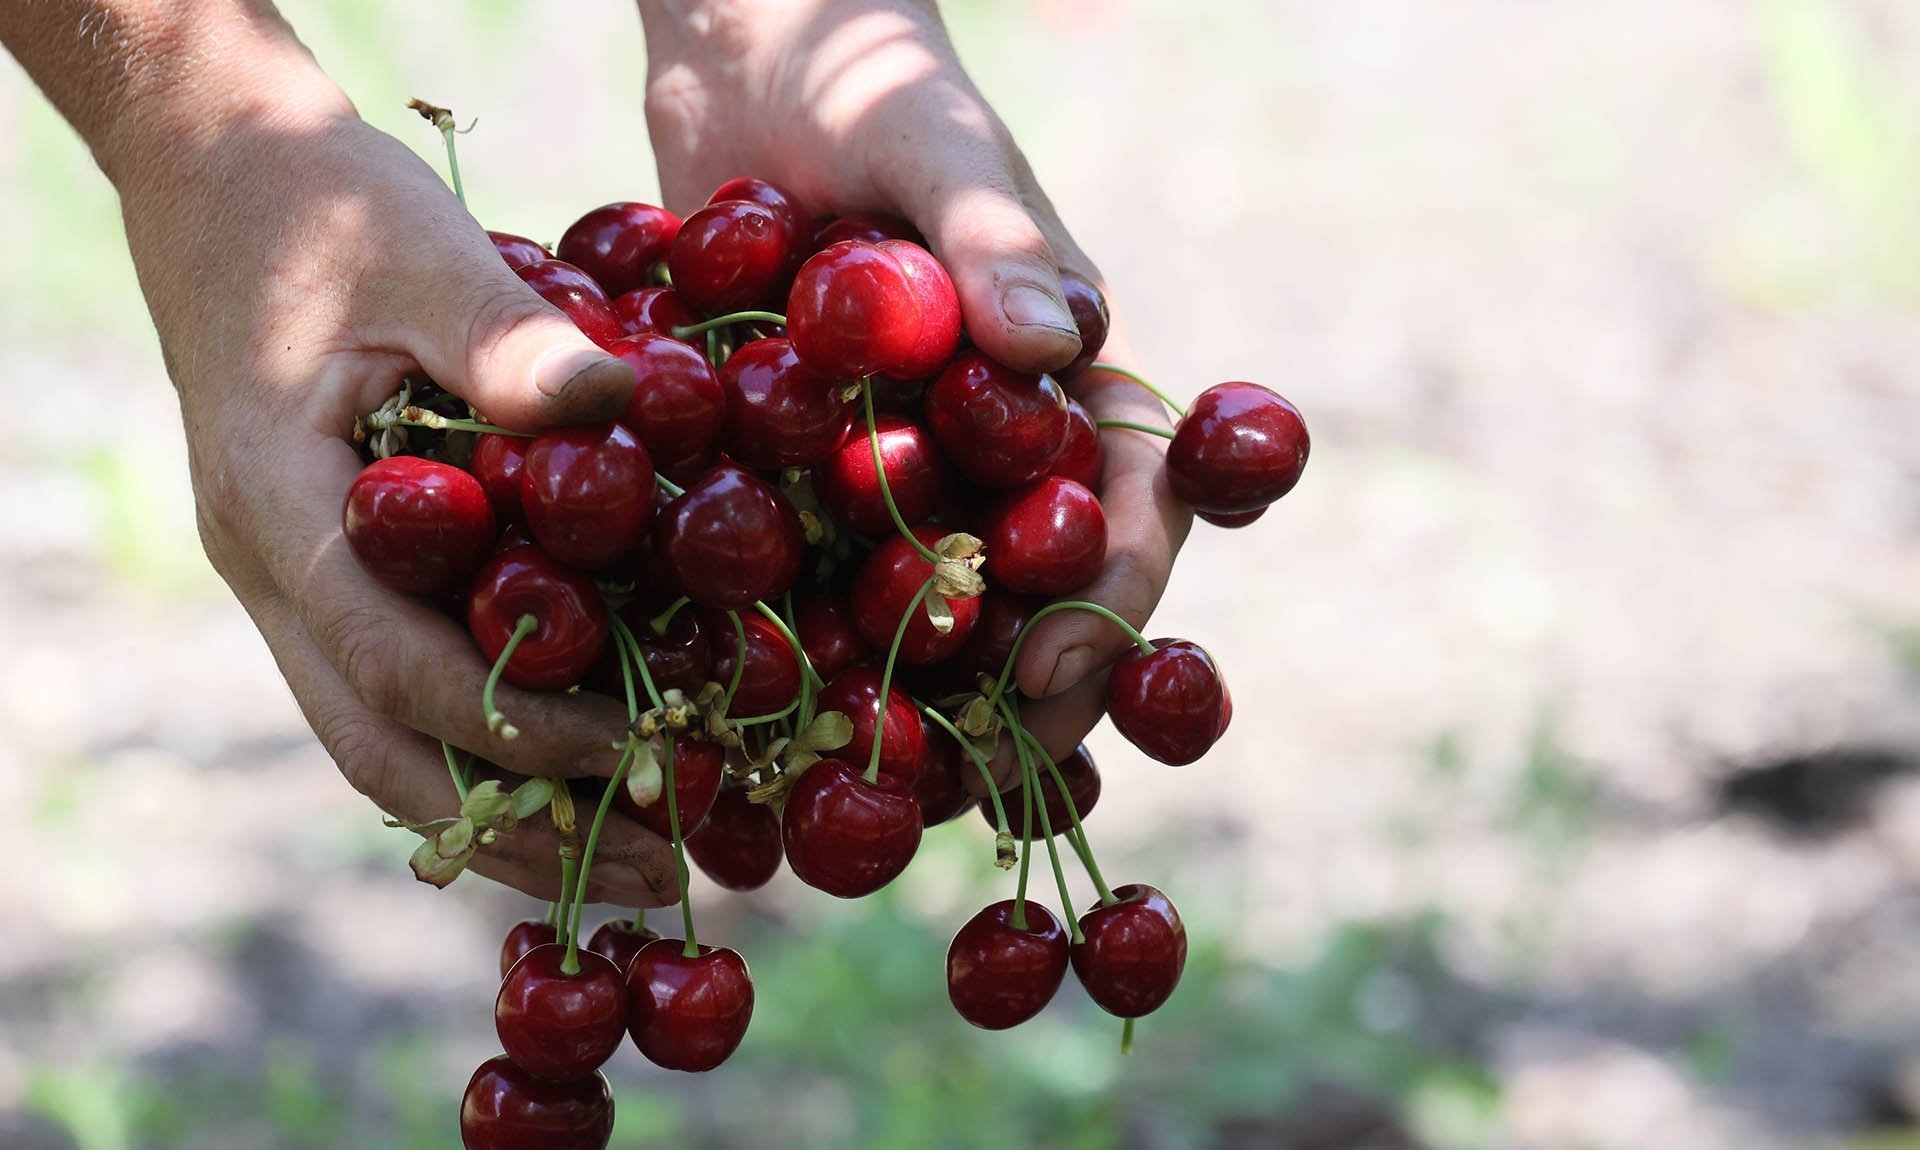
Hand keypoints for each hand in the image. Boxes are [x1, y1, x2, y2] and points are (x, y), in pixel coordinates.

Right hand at [123, 90, 676, 904]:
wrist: (216, 173)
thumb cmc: (322, 203)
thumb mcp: (420, 247)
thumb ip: (508, 338)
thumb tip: (624, 403)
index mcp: (279, 504)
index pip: (392, 663)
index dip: (516, 722)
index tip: (635, 755)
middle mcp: (271, 566)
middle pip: (377, 748)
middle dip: (512, 822)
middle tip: (647, 870)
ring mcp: (290, 575)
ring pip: (378, 736)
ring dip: (498, 805)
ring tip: (625, 852)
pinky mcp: (326, 563)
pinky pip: (392, 682)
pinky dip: (478, 736)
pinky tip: (567, 755)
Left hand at [639, 0, 1193, 786]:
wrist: (743, 53)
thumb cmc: (867, 76)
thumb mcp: (934, 145)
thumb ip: (994, 238)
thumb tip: (1062, 344)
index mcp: (1061, 383)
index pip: (1131, 505)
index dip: (1112, 600)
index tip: (1052, 672)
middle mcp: (989, 445)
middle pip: (1028, 599)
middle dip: (1009, 705)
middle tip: (957, 789)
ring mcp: (891, 470)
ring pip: (919, 616)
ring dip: (899, 713)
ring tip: (854, 801)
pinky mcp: (792, 476)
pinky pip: (801, 579)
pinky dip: (780, 655)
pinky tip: (733, 731)